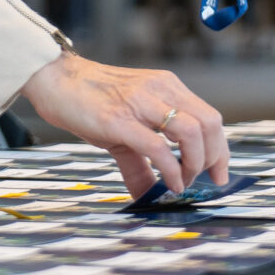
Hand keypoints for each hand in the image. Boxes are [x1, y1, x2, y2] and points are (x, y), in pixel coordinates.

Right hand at [20, 52, 228, 197]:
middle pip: (209, 123)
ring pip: (191, 131)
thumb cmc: (89, 100)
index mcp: (166, 87)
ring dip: (195, 163)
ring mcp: (139, 103)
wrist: (54, 79)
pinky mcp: (119, 120)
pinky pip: (157, 146)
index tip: (219, 174)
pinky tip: (169, 183)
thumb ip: (142, 161)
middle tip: (204, 181)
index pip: (210, 117)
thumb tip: (150, 195)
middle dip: (214, 158)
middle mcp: (159, 90)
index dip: (221, 149)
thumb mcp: (123, 127)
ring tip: (183, 182)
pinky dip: (171, 169)